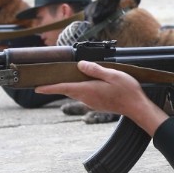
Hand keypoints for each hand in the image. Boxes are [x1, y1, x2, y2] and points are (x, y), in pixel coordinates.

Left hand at [37, 61, 167, 134]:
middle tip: (45, 79)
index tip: (36, 87)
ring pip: (75, 92)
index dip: (49, 87)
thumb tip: (80, 65)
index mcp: (88, 89)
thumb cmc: (127, 91)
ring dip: (68, 86)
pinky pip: (83, 95)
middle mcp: (87, 97)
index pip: (64, 87)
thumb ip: (95, 70)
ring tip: (63, 78)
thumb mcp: (113, 75)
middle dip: (56, 85)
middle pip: (67, 90)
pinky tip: (83, 83)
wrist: (137, 107)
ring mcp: (92, 102)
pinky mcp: (97, 104)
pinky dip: (78, 89)